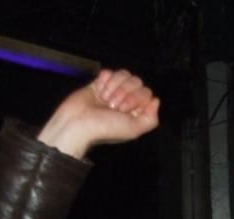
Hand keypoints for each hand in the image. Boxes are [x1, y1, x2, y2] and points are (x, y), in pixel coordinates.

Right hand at [38, 69, 159, 158]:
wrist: (77, 123)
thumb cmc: (105, 128)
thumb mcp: (134, 130)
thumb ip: (151, 119)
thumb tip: (156, 100)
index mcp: (136, 112)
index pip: (146, 93)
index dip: (136, 98)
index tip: (123, 110)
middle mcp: (126, 101)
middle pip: (136, 81)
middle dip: (124, 93)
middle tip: (112, 106)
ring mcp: (113, 91)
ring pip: (123, 74)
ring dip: (113, 87)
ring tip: (104, 100)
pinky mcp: (100, 84)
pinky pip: (109, 72)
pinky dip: (104, 80)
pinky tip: (98, 91)